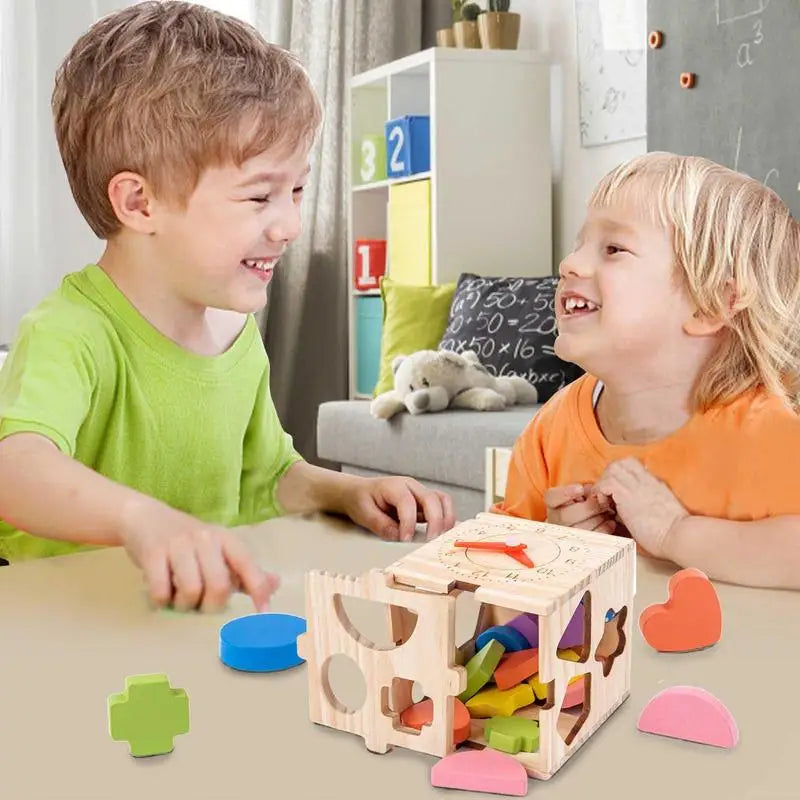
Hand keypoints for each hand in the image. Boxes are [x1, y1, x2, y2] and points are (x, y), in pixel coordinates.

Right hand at [119, 497, 278, 612]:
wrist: (146, 517)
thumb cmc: (188, 542)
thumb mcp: (218, 550)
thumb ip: (244, 570)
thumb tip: (275, 584)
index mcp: (225, 539)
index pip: (247, 564)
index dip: (258, 589)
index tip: (263, 613)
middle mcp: (205, 538)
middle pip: (219, 586)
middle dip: (211, 606)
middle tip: (201, 605)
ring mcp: (178, 544)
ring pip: (191, 590)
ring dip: (184, 605)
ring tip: (179, 599)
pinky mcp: (153, 553)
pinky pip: (161, 591)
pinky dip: (161, 601)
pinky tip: (161, 594)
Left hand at [342, 476, 455, 541]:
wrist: (360, 492)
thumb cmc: (361, 499)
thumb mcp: (364, 512)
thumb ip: (381, 524)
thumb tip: (398, 536)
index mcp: (394, 486)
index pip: (407, 502)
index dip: (409, 522)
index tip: (406, 539)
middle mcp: (411, 487)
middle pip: (432, 499)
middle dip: (435, 521)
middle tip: (429, 542)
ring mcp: (419, 493)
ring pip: (442, 500)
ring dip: (446, 519)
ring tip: (440, 538)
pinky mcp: (423, 503)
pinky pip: (441, 507)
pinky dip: (445, 519)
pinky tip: (441, 534)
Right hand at [545, 483, 616, 533]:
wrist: (591, 521)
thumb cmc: (587, 504)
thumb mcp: (584, 494)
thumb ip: (587, 491)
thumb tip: (596, 493)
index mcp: (554, 504)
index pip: (552, 498)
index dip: (565, 493)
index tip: (580, 489)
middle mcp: (556, 521)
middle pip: (565, 516)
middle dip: (587, 508)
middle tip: (601, 501)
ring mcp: (567, 535)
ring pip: (578, 529)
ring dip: (596, 519)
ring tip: (607, 512)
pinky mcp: (581, 545)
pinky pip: (591, 539)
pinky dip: (604, 529)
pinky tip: (610, 522)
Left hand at [593, 458, 688, 558]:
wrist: (681, 535)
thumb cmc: (674, 531)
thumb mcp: (662, 507)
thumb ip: (647, 501)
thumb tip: (629, 507)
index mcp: (654, 483)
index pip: (631, 464)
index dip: (619, 474)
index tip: (615, 492)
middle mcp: (645, 480)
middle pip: (619, 463)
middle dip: (608, 476)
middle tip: (608, 495)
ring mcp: (636, 486)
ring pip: (612, 469)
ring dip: (603, 483)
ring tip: (606, 501)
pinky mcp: (628, 497)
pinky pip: (607, 484)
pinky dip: (601, 492)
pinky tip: (606, 506)